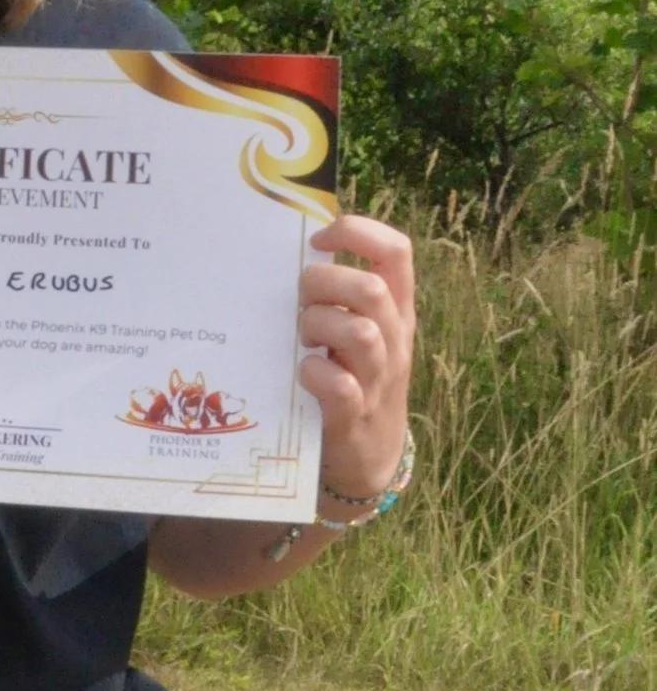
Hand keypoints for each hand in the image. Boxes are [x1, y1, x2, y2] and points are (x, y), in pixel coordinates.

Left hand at [297, 213, 416, 500]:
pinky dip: (315, 373)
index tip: (319, 241)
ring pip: (361, 333)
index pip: (397, 251)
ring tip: (304, 339)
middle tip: (301, 301)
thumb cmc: (353, 378)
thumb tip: (293, 250)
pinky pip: (340, 386)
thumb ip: (340, 295)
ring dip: (320, 327)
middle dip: (325, 284)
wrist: (370, 457)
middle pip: (371, 289)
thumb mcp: (359, 331)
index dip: (357, 233)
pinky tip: (303, 372)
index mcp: (395, 310)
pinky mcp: (355, 415)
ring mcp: (378, 379)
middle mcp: (394, 339)